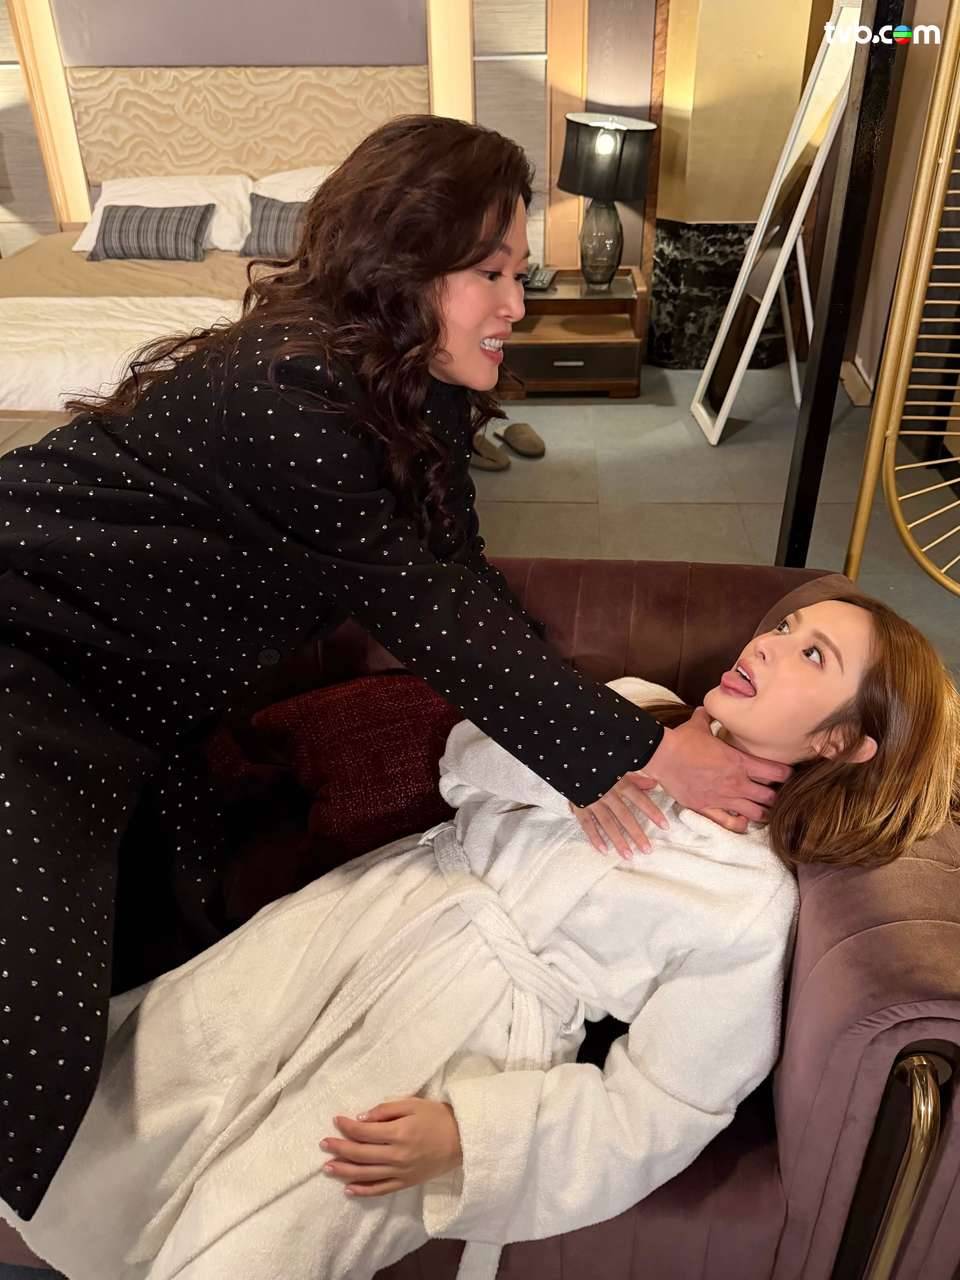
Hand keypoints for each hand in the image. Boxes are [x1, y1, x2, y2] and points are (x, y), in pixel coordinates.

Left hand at [321, 1097, 461, 1197]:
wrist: (462, 1140)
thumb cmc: (436, 1117)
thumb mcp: (413, 1104)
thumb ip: (386, 1109)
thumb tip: (362, 1118)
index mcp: (398, 1133)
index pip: (364, 1132)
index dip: (347, 1126)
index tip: (336, 1120)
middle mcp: (396, 1155)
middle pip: (361, 1154)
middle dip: (339, 1148)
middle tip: (323, 1144)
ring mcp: (400, 1172)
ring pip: (366, 1174)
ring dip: (344, 1171)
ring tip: (327, 1167)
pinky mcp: (405, 1183)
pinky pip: (380, 1190)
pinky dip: (363, 1191)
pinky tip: (348, 1189)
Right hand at [570, 771, 666, 858]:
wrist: (571, 759)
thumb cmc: (599, 764)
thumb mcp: (619, 767)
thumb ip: (636, 779)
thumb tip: (654, 784)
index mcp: (619, 782)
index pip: (639, 798)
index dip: (652, 812)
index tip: (664, 826)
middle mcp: (607, 793)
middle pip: (624, 816)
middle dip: (636, 833)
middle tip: (647, 849)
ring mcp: (592, 800)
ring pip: (607, 823)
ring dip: (618, 840)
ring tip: (628, 855)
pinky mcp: (579, 805)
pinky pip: (587, 824)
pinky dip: (595, 838)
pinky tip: (604, 850)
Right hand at [641, 707, 790, 822]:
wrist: (662, 756)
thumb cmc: (682, 741)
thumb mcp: (699, 725)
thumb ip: (708, 717)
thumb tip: (708, 708)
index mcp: (739, 762)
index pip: (776, 772)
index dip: (785, 773)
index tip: (785, 773)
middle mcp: (736, 782)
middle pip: (769, 796)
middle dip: (774, 795)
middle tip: (773, 792)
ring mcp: (723, 798)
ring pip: (755, 813)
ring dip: (761, 811)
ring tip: (761, 808)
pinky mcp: (708, 808)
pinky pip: (730, 822)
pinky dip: (740, 823)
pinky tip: (742, 820)